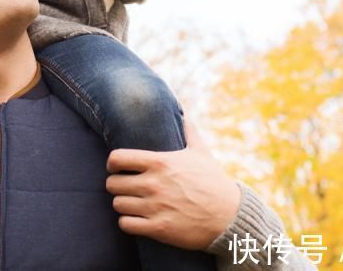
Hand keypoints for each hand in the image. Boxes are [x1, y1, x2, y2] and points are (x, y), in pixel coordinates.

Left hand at [105, 118, 240, 249]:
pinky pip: (126, 225)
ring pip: (118, 205)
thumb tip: (184, 114)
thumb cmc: (213, 182)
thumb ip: (189, 132)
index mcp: (160, 162)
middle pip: (112, 184)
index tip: (117, 168)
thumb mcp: (201, 153)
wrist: (230, 216)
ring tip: (132, 204)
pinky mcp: (159, 228)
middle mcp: (154, 184)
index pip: (117, 158)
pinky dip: (128, 223)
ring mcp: (155, 207)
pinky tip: (137, 220)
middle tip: (125, 188)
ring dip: (123, 205)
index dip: (112, 164)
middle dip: (116, 186)